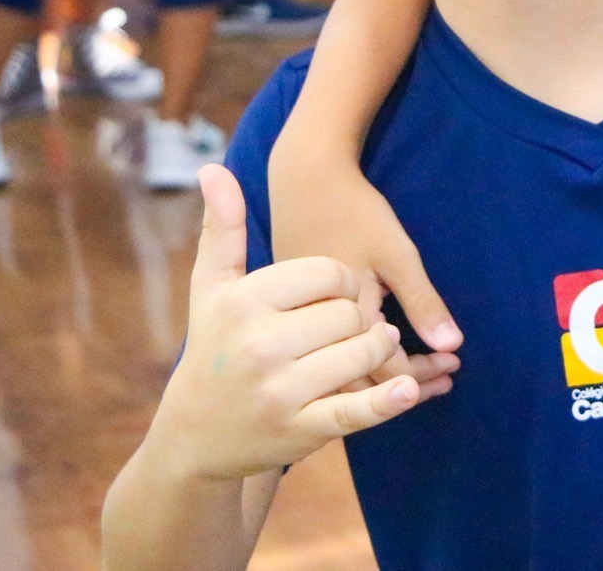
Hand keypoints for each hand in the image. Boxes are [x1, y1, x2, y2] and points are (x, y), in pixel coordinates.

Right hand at [146, 166, 446, 482]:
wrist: (194, 434)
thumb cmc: (211, 346)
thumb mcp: (212, 287)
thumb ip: (222, 227)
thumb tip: (212, 167)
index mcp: (244, 303)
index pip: (327, 275)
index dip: (344, 279)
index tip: (336, 289)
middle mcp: (259, 346)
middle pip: (350, 314)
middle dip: (362, 315)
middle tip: (355, 322)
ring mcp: (280, 392)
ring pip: (362, 353)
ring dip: (378, 348)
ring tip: (371, 343)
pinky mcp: (300, 430)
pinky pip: (355, 410)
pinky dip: (386, 401)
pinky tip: (408, 390)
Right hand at [267, 136, 463, 365]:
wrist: (303, 178)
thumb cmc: (353, 211)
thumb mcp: (395, 254)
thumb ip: (421, 301)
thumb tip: (451, 345)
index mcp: (342, 315)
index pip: (383, 370)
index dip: (420, 376)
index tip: (451, 366)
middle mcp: (312, 328)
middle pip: (360, 379)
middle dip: (406, 383)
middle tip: (445, 377)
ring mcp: (298, 324)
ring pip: (340, 372)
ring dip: (384, 378)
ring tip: (426, 375)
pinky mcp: (293, 315)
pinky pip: (325, 356)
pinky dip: (359, 363)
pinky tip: (383, 358)